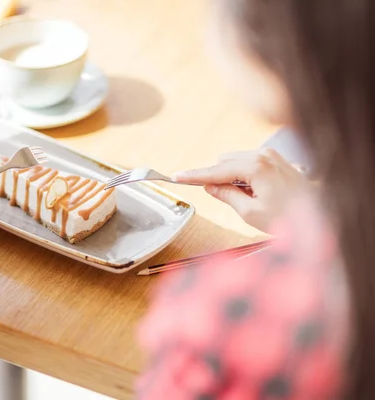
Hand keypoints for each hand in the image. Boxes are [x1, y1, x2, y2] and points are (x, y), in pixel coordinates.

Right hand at [174, 148, 308, 231]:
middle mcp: (263, 155)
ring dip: (233, 179)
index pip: (215, 170)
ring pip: (237, 162)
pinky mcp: (278, 160)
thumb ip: (226, 196)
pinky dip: (245, 177)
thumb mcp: (250, 213)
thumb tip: (210, 187)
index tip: (177, 176)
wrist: (323, 217)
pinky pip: (250, 164)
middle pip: (225, 162)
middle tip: (226, 200)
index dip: (195, 176)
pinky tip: (257, 194)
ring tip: (249, 200)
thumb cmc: (290, 218)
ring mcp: (272, 155)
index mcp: (256, 166)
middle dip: (219, 178)